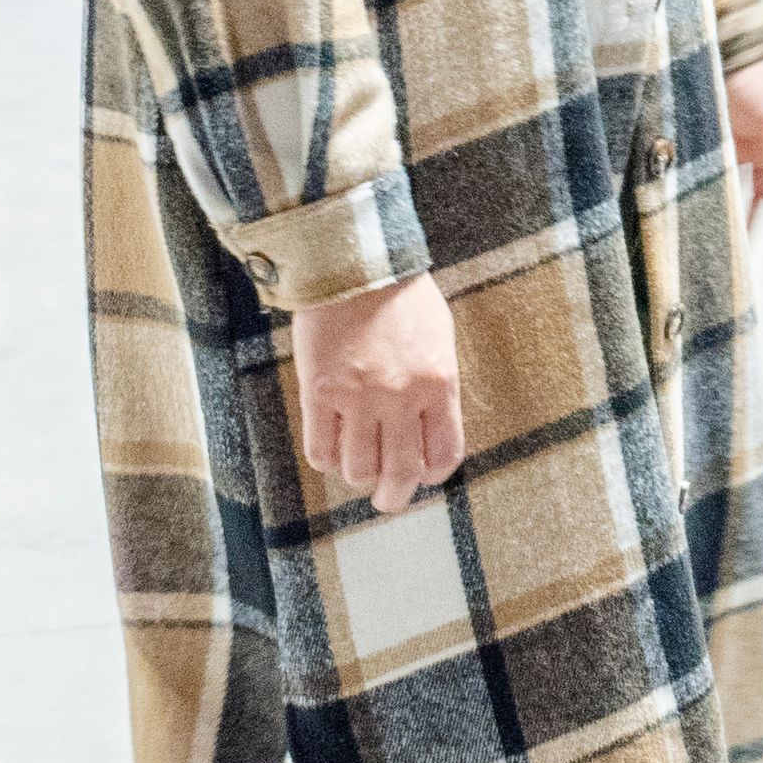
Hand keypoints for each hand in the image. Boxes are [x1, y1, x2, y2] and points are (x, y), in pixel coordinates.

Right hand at [285, 275, 464, 519]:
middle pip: (400, 474)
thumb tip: (430, 429)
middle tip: (387, 500)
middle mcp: (401, 397)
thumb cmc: (402, 297)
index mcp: (440, 383)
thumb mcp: (439, 339)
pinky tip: (331, 449)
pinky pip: (320, 450)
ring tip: (357, 467)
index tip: (422, 473)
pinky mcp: (318, 393)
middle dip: (394, 497)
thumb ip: (437, 387)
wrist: (354, 262)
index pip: (444, 454)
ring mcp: (358, 397)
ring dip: (358, 476)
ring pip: (358, 470)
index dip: (432, 474)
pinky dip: (326, 460)